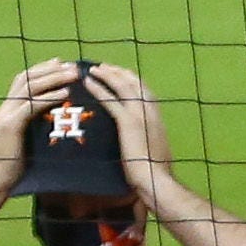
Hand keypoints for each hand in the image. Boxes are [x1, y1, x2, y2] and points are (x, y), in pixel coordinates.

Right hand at [0, 60, 84, 205]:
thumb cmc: (16, 165)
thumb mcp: (28, 139)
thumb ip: (37, 125)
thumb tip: (58, 119)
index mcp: (9, 109)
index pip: (24, 79)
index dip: (43, 69)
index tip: (62, 63)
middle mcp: (6, 107)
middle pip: (27, 77)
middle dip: (51, 69)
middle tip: (72, 65)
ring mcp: (6, 115)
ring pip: (29, 87)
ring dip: (54, 78)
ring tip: (73, 74)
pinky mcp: (10, 126)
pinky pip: (31, 106)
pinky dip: (48, 97)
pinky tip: (65, 93)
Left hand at [82, 60, 174, 191]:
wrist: (155, 179)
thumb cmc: (154, 172)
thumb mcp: (154, 149)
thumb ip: (148, 138)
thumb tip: (142, 139)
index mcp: (156, 117)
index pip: (144, 90)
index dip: (131, 80)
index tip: (119, 74)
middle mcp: (150, 111)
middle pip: (135, 82)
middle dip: (118, 72)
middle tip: (104, 66)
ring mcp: (140, 114)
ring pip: (123, 86)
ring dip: (108, 74)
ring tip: (94, 69)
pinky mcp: (128, 122)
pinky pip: (110, 100)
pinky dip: (98, 88)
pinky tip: (88, 82)